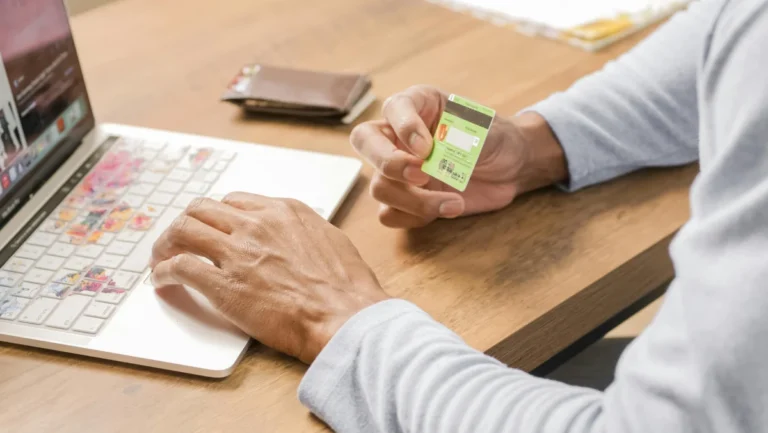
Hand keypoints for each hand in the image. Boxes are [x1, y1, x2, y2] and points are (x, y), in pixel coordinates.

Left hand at [150, 193, 389, 363]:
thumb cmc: (347, 288)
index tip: (212, 229)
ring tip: (162, 258)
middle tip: (178, 240)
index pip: (235, 201)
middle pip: (201, 208)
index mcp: (285, 211)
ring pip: (183, 229)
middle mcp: (257, 224)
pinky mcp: (223, 285)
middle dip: (185, 223)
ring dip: (166, 243)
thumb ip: (303, 231)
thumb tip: (294, 237)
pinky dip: (163, 272)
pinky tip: (162, 281)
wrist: (345, 317)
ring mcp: (238, 252)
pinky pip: (180, 267)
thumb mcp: (330, 240)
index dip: (217, 216)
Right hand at [351, 85, 567, 227]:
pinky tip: (445, 208)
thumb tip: (427, 156)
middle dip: (389, 163)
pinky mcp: (405, 199)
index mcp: (416, 105)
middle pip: (364, 142)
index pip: (394, 107)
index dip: (405, 127)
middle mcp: (397, 135)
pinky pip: (389, 213)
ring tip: (453, 203)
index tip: (428, 147)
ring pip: (378, 186)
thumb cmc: (494, 138)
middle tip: (423, 174)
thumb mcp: (482, 128)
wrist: (510, 167)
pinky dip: (414, 217)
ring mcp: (397, 169)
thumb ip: (455, 137)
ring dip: (413, 200)